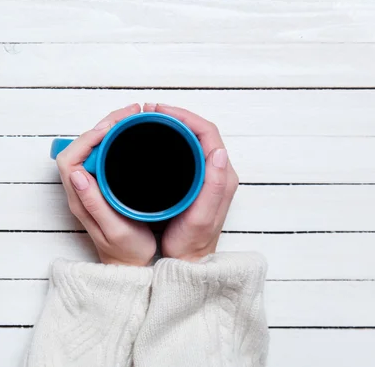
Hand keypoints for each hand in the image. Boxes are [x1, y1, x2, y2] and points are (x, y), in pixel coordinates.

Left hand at [56, 104, 156, 265]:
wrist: (130, 266)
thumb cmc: (125, 251)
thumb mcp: (114, 230)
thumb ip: (94, 204)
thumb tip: (77, 175)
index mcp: (79, 199)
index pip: (70, 158)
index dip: (88, 138)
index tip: (112, 129)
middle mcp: (80, 190)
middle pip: (80, 147)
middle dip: (102, 126)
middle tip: (130, 114)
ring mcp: (90, 187)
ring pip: (91, 148)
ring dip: (109, 130)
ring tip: (133, 118)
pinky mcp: (102, 186)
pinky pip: (102, 155)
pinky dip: (115, 140)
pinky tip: (131, 136)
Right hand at [144, 103, 239, 261]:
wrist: (188, 262)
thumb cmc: (191, 243)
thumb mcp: (201, 218)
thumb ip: (214, 186)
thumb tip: (219, 152)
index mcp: (223, 177)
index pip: (208, 133)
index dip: (184, 117)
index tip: (160, 111)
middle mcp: (218, 173)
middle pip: (200, 132)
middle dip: (177, 116)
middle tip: (151, 111)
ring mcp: (207, 177)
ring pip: (193, 139)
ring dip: (174, 125)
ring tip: (151, 120)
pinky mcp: (196, 182)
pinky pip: (187, 151)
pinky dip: (172, 139)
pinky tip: (156, 139)